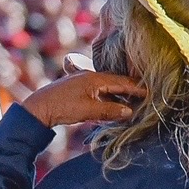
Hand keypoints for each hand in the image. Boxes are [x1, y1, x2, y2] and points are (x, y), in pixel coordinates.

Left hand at [21, 67, 145, 128]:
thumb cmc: (61, 107)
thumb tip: (129, 111)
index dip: (137, 88)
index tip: (151, 92)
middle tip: (146, 97)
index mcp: (94, 78)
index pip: (122, 82)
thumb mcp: (88, 110)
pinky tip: (112, 106)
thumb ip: (109, 110)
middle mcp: (90, 77)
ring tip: (133, 103)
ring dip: (120, 96)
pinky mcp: (78, 91)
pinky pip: (99, 93)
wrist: (37, 110)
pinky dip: (108, 99)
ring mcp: (83, 83)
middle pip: (116, 83)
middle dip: (131, 90)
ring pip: (107, 89)